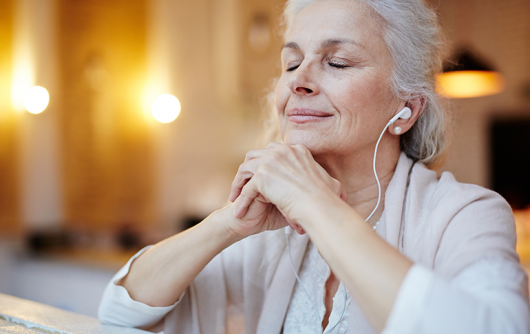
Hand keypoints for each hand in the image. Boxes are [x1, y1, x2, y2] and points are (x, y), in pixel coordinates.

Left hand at [229, 143, 346, 233]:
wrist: (321, 207)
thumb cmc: (328, 200)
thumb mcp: (331, 184)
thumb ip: (325, 181)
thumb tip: (337, 188)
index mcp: (297, 150)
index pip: (273, 152)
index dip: (264, 164)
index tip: (260, 179)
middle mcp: (283, 150)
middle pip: (255, 155)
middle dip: (247, 170)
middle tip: (243, 186)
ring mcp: (271, 161)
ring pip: (246, 168)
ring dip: (238, 183)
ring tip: (235, 198)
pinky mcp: (262, 176)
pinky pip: (246, 188)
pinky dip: (241, 200)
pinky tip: (239, 212)